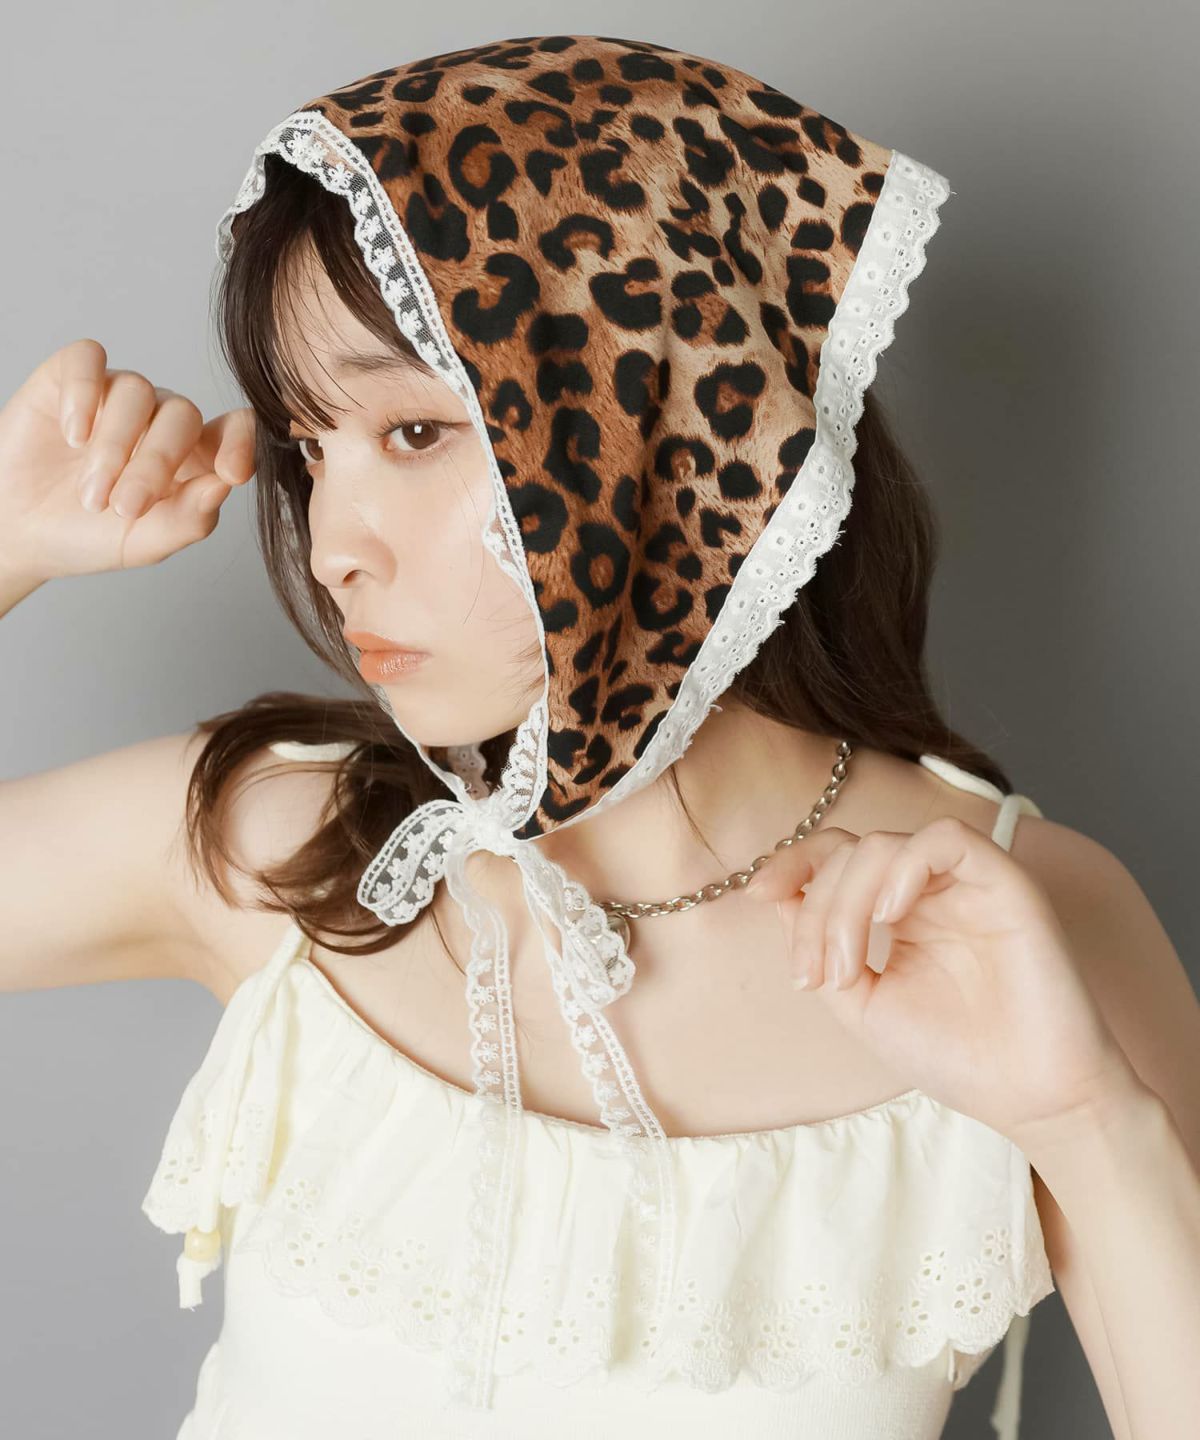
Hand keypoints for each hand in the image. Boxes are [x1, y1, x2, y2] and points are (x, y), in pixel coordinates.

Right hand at [0, 337, 254, 584]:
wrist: (18, 531)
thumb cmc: (89, 535)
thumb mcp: (144, 542)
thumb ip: (190, 519)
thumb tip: (225, 485)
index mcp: (192, 456)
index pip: (233, 430)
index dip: (241, 442)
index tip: (233, 472)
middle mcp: (160, 418)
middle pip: (181, 415)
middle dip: (156, 464)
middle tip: (124, 508)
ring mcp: (118, 395)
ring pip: (136, 392)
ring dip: (114, 447)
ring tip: (91, 494)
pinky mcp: (71, 375)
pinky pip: (89, 359)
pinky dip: (84, 395)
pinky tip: (74, 436)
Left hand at [746, 816, 1137, 1151]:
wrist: (1028, 1098)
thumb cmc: (954, 1056)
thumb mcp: (861, 1004)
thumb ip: (819, 948)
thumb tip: (774, 897)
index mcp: (898, 912)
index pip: (836, 858)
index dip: (792, 865)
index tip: (758, 894)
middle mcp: (929, 889)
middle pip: (849, 852)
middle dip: (816, 908)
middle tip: (819, 975)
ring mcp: (966, 883)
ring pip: (886, 843)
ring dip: (847, 900)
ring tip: (850, 965)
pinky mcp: (1005, 882)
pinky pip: (947, 840)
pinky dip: (905, 866)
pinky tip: (889, 915)